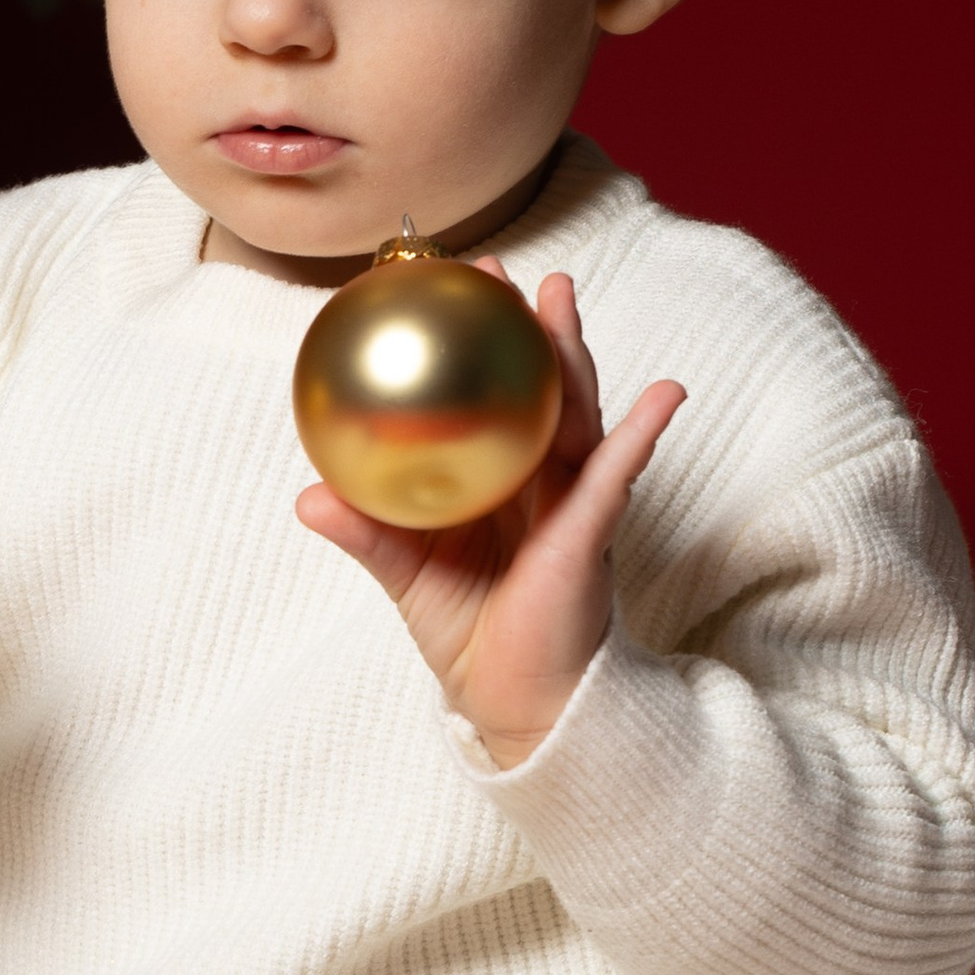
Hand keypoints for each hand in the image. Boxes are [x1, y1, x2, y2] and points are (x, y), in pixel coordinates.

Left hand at [296, 271, 681, 768]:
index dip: (470, 349)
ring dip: (572, 352)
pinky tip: (664, 394)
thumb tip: (309, 496)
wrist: (516, 703)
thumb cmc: (469, 635)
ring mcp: (572, 502)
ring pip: (576, 412)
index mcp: (497, 481)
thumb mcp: (405, 575)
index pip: (486, 398)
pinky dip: (640, 433)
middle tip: (500, 270)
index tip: (443, 291)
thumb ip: (365, 533)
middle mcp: (539, 481)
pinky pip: (616, 475)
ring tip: (564, 296)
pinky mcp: (594, 533)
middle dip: (522, 327)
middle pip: (535, 389)